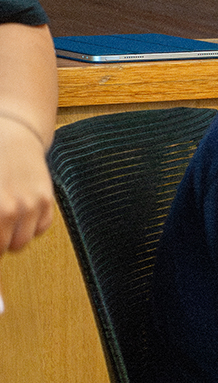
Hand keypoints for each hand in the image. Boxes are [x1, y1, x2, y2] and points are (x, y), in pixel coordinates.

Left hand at [0, 118, 53, 253]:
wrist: (13, 136)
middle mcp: (15, 209)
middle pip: (5, 247)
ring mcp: (34, 205)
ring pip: (22, 242)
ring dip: (12, 239)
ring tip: (4, 227)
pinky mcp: (47, 200)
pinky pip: (40, 229)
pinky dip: (30, 228)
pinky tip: (20, 217)